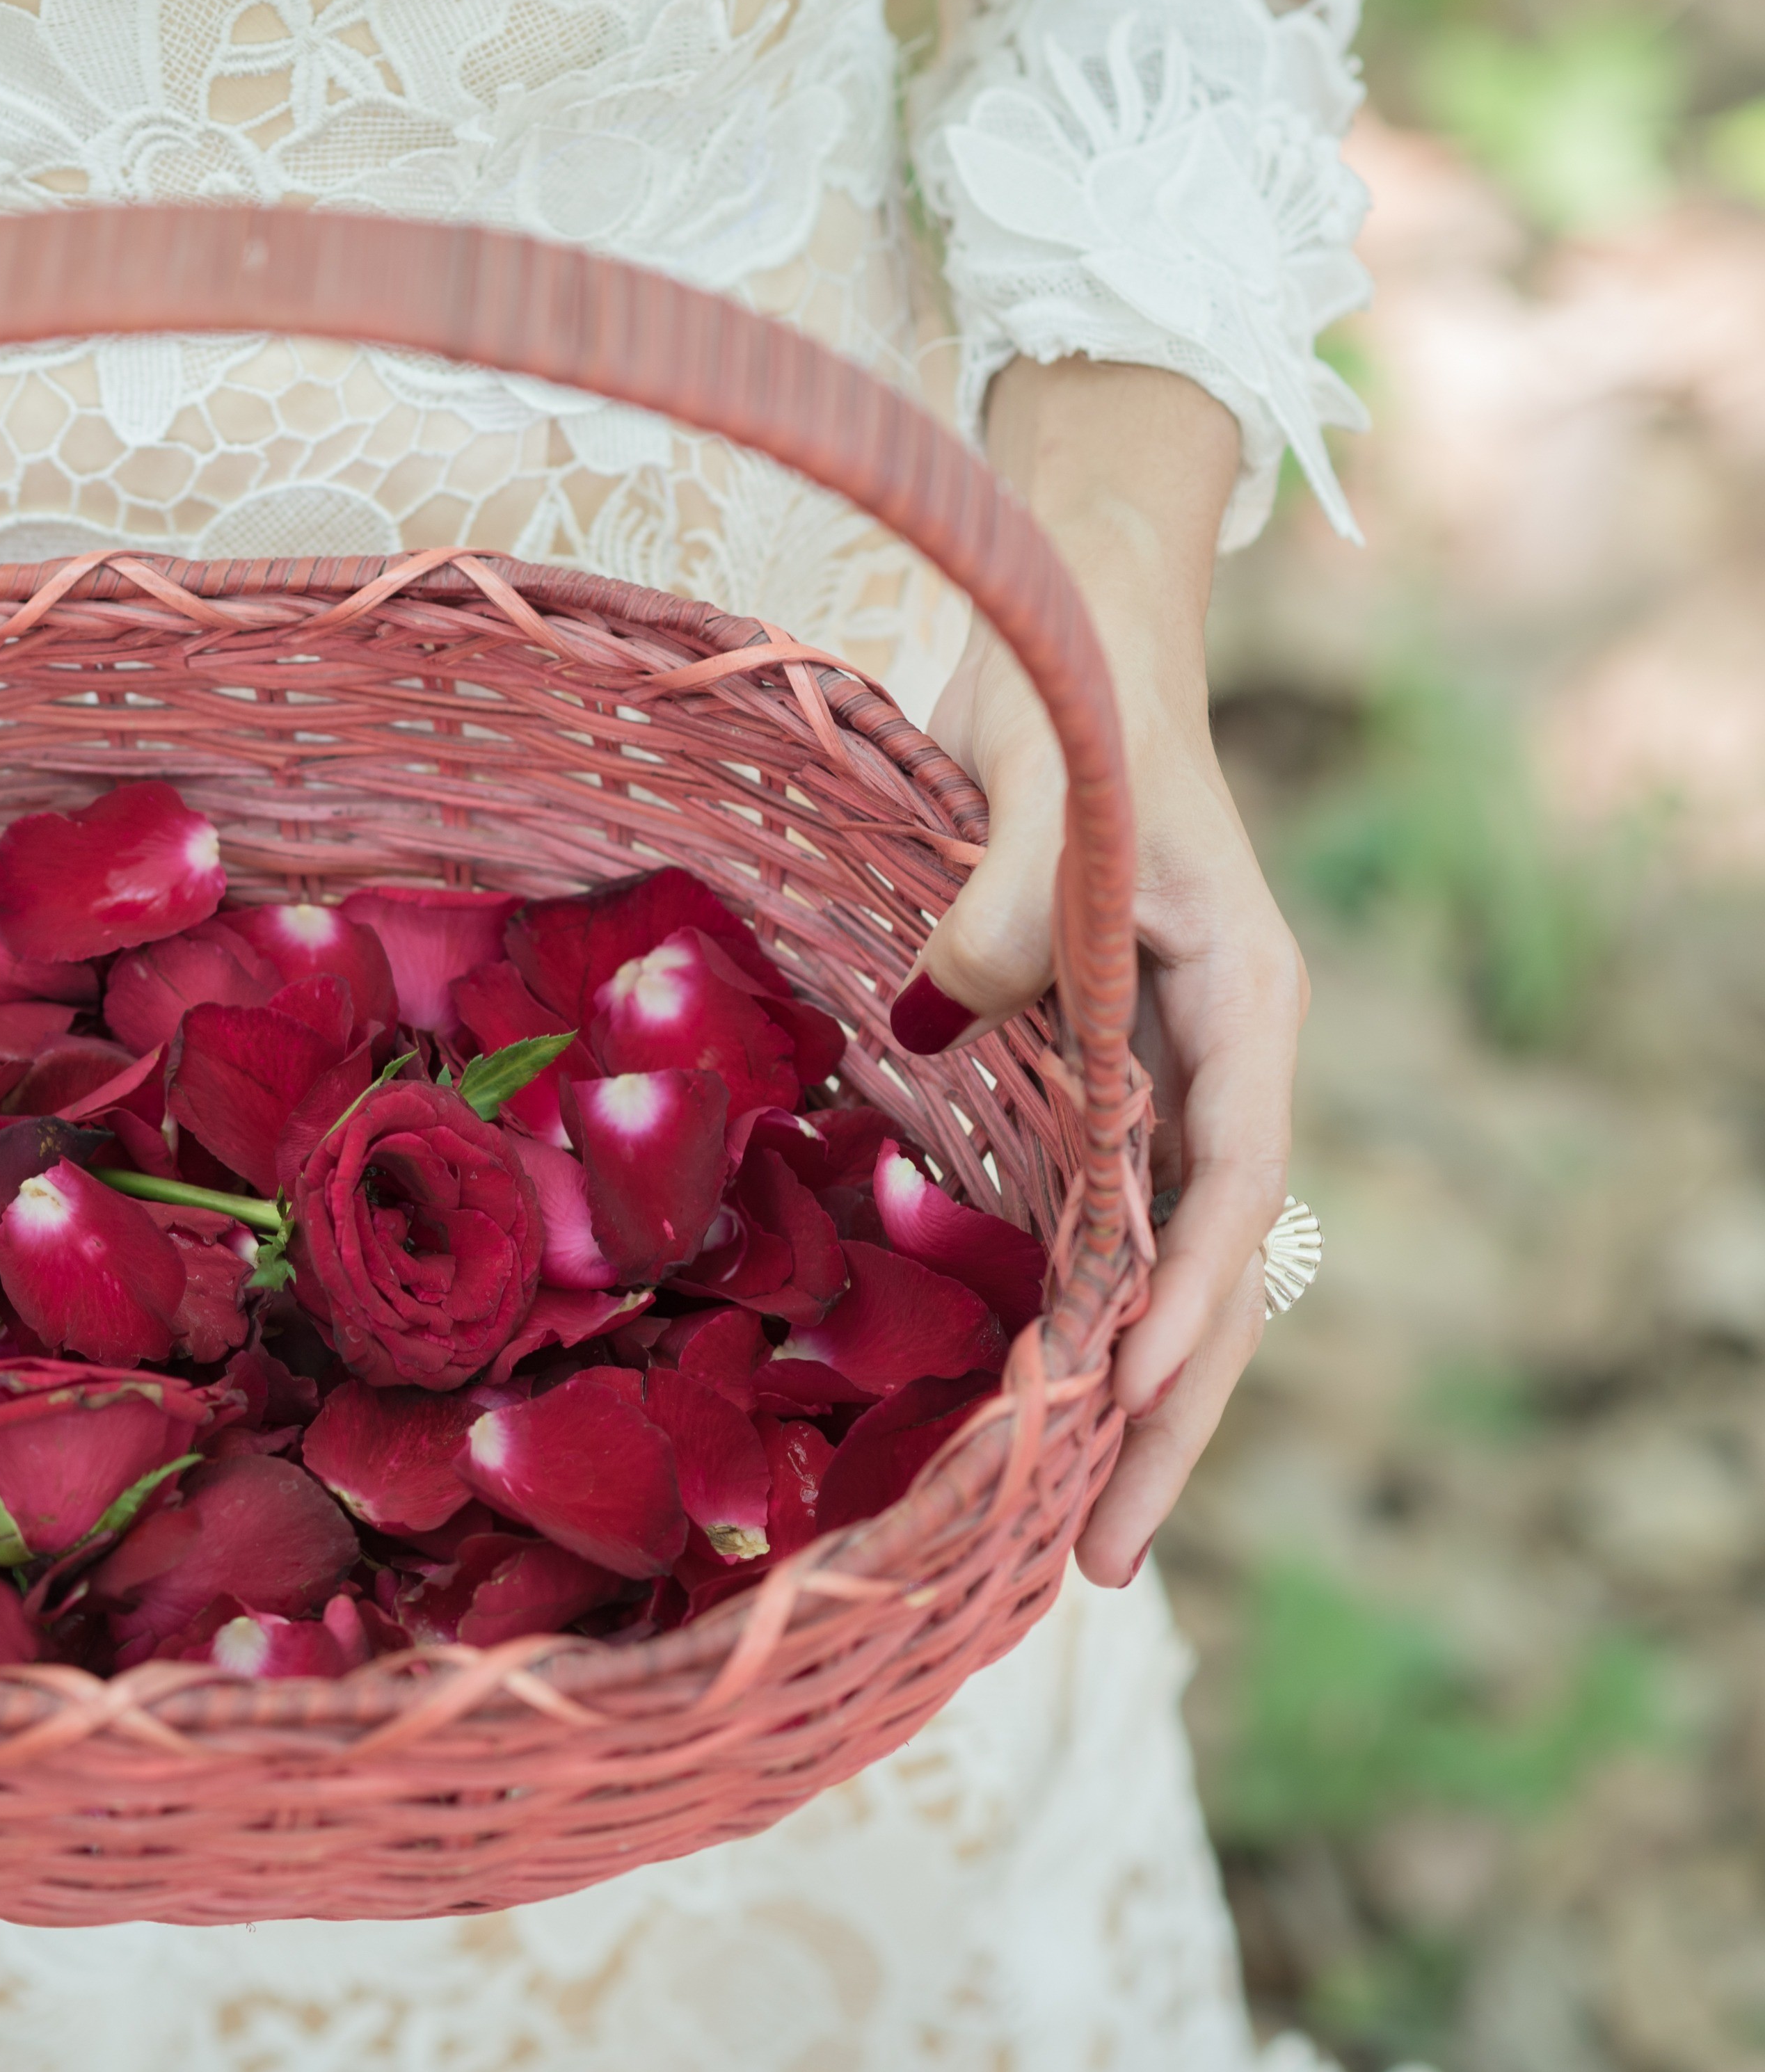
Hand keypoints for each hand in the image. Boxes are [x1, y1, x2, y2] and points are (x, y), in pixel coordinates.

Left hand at [905, 359, 1308, 1588]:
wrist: (1071, 634)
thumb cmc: (1073, 698)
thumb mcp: (1050, 779)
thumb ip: (1014, 892)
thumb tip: (958, 1009)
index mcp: (1241, 997)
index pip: (1229, 1173)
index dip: (1185, 1288)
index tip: (1128, 1388)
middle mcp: (1222, 1057)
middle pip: (1216, 1269)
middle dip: (1166, 1419)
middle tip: (1102, 1565)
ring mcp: (1164, 1078)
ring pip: (1166, 1272)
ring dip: (1129, 1406)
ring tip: (1077, 1543)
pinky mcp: (1096, 1078)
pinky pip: (1102, 1228)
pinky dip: (1076, 1325)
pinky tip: (1030, 1411)